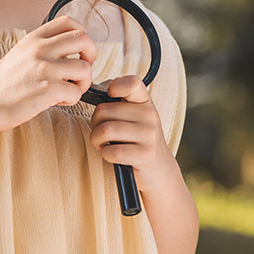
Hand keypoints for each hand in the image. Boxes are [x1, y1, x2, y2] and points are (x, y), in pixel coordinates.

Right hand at [0, 16, 96, 131]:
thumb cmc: (2, 84)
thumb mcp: (19, 54)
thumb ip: (41, 48)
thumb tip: (67, 50)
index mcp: (34, 38)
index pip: (69, 22)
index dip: (82, 35)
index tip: (79, 50)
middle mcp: (41, 49)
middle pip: (84, 40)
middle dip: (91, 56)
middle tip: (81, 70)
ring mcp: (45, 68)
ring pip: (85, 69)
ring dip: (82, 83)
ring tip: (68, 90)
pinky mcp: (48, 90)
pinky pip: (76, 92)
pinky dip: (72, 99)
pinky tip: (57, 101)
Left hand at [88, 74, 173, 192]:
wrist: (158, 170)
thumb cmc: (137, 141)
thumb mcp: (134, 117)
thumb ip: (119, 102)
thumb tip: (99, 88)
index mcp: (145, 102)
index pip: (131, 83)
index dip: (115, 86)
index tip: (110, 96)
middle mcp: (150, 115)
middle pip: (104, 110)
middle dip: (94, 124)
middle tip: (100, 133)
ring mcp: (149, 135)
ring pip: (105, 130)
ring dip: (96, 140)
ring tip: (102, 144)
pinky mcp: (145, 154)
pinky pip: (112, 151)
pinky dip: (105, 154)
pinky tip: (111, 154)